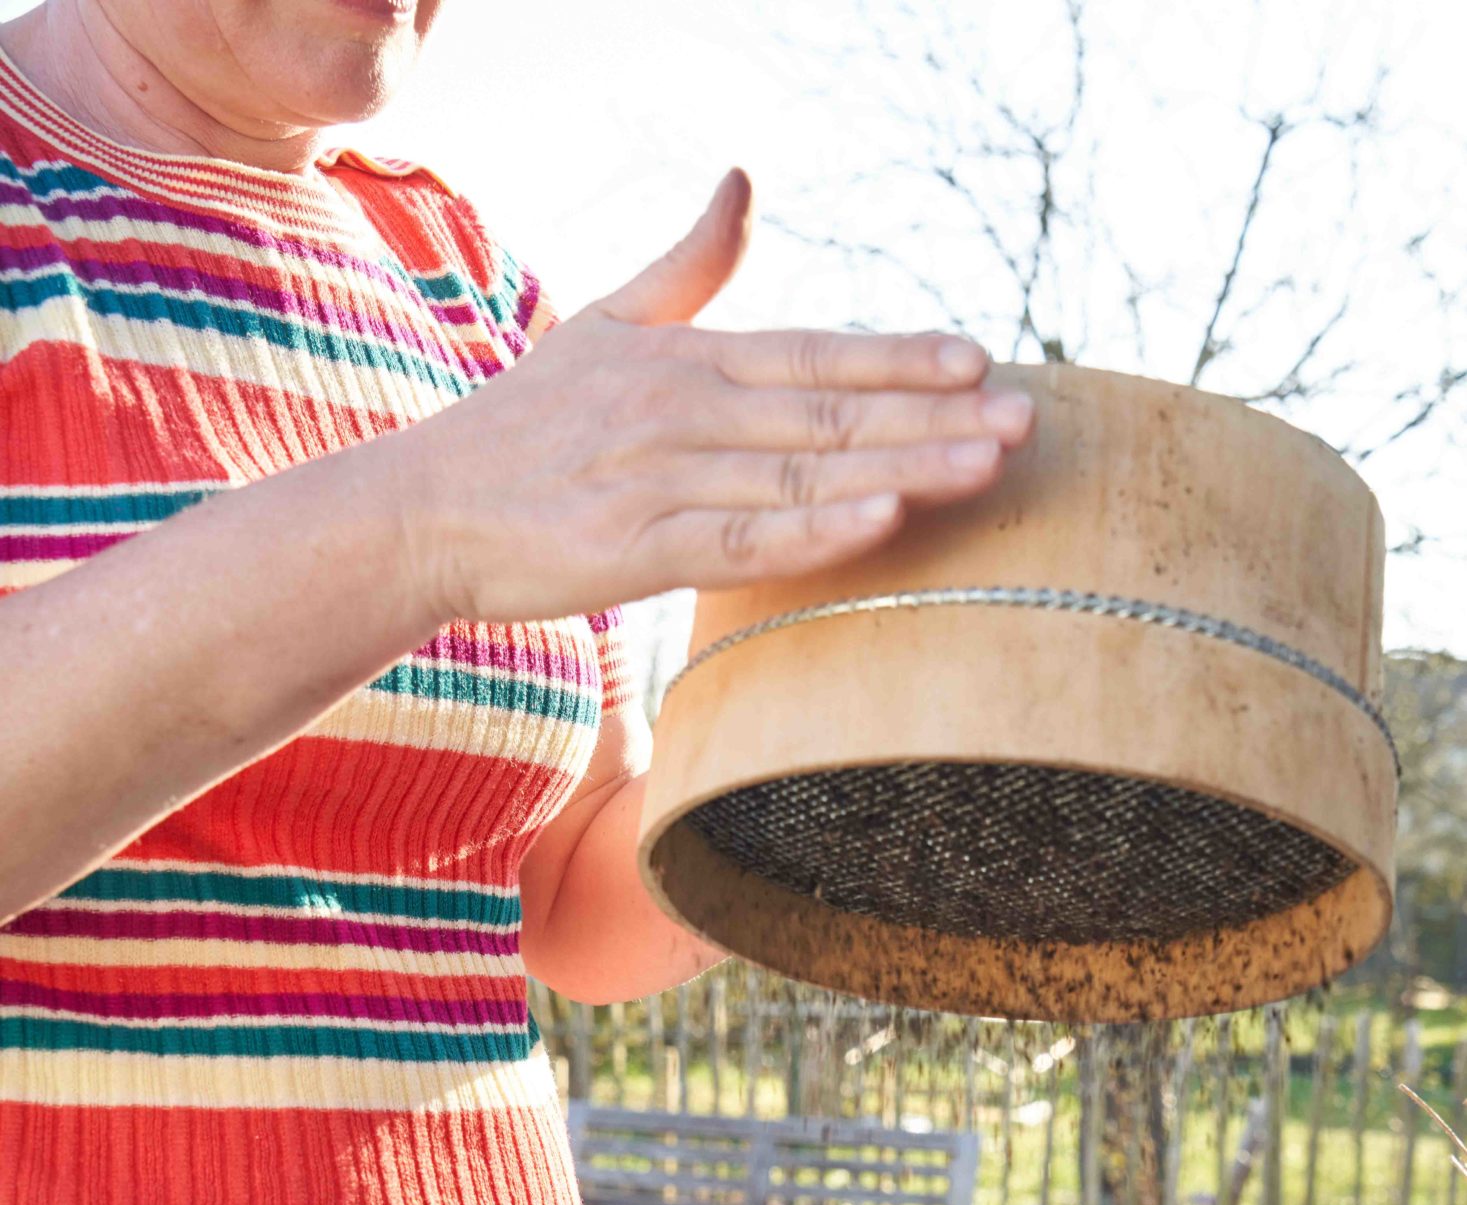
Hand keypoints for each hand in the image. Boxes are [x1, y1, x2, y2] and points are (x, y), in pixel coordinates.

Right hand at [407, 170, 1034, 624]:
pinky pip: (744, 540)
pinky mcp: (637, 549)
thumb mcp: (605, 324)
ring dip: (900, 469)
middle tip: (1023, 419)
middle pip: (829, 411)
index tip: (979, 360)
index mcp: (687, 361)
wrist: (422, 510)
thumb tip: (742, 179)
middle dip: (932, 415)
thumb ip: (688, 265)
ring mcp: (662, 479)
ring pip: (803, 472)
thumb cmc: (519, 428)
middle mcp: (684, 412)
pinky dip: (815, 530)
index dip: (899, 357)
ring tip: (985, 467)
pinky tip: (881, 523)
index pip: (814, 352)